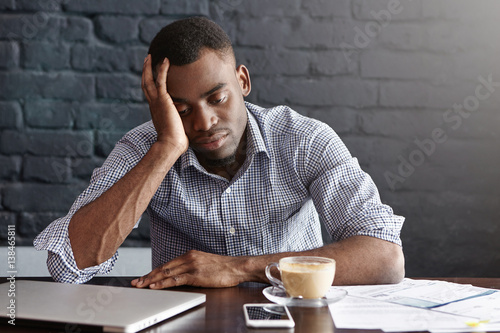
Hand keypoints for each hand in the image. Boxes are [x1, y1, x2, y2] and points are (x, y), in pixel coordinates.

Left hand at [131, 250, 246, 288]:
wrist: (236, 267)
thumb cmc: (223, 268)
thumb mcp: (204, 264)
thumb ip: (192, 267)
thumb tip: (180, 275)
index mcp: (190, 254)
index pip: (167, 264)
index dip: (153, 271)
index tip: (143, 277)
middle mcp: (188, 258)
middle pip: (163, 268)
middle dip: (148, 276)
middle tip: (135, 282)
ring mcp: (191, 266)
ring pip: (166, 273)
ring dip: (151, 280)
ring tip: (140, 285)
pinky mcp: (196, 274)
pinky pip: (175, 279)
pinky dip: (163, 283)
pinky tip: (155, 286)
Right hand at [142, 54, 188, 153]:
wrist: (171, 144)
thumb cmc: (175, 141)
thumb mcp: (175, 128)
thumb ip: (178, 123)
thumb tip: (185, 127)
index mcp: (155, 110)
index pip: (150, 93)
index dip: (149, 83)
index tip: (151, 76)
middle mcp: (153, 104)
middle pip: (145, 84)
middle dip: (145, 71)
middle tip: (147, 60)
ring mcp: (156, 102)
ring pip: (149, 80)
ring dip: (149, 67)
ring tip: (151, 56)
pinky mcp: (163, 100)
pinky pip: (161, 81)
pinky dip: (162, 70)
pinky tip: (166, 60)